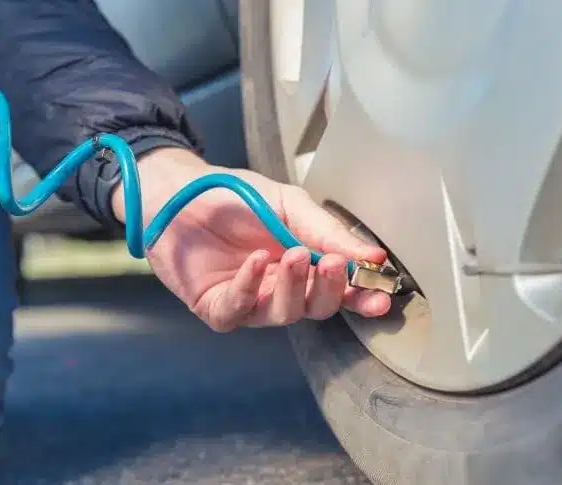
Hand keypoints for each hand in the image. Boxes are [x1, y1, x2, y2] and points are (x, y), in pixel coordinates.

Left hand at [112, 148, 391, 331]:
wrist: (179, 190)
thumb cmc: (235, 197)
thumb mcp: (289, 204)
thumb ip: (326, 231)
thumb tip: (374, 256)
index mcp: (303, 267)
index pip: (339, 291)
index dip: (361, 297)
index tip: (382, 296)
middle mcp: (279, 290)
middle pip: (315, 308)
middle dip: (329, 290)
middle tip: (331, 264)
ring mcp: (248, 302)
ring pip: (282, 314)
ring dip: (294, 287)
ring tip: (294, 255)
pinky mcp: (215, 307)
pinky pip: (238, 310)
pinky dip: (251, 287)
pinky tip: (257, 261)